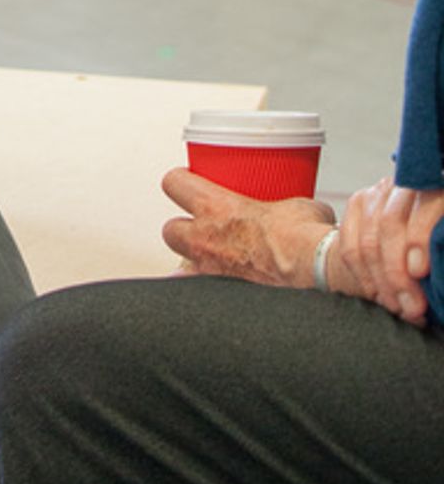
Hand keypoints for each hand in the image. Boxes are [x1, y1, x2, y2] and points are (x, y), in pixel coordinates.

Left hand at [161, 167, 333, 287]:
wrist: (314, 272)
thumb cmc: (302, 237)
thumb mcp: (297, 205)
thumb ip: (288, 205)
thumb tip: (300, 212)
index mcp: (216, 207)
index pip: (174, 183)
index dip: (180, 182)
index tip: (187, 183)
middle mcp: (205, 239)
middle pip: (170, 229)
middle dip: (182, 230)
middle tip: (200, 229)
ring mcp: (211, 272)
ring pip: (180, 268)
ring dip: (192, 264)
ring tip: (211, 264)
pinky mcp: (222, 301)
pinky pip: (202, 299)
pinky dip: (207, 299)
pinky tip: (219, 299)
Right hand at [337, 177, 443, 326]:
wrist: (408, 235)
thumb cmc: (434, 251)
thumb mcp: (441, 251)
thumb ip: (439, 257)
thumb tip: (436, 283)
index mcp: (435, 190)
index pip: (424, 204)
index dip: (419, 237)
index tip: (419, 272)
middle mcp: (404, 186)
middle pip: (390, 224)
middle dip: (397, 272)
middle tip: (410, 305)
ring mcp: (378, 193)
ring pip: (368, 239)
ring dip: (381, 281)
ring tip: (397, 307)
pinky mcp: (357, 204)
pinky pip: (350, 247)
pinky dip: (363, 276)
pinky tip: (377, 294)